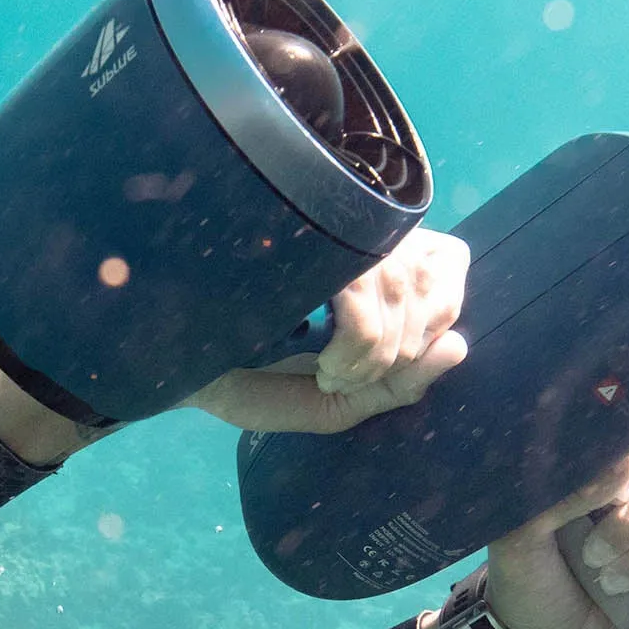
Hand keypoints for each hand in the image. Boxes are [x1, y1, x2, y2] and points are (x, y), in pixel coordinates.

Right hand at [184, 228, 469, 433]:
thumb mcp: (334, 400)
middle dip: (404, 350)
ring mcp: (316, 228)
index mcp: (358, 258)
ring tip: (328, 376)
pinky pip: (366, 292)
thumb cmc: (244, 375)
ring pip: (402, 285)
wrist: (168, 368)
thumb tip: (461, 347)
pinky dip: (358, 344)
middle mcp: (341, 232)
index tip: (389, 364)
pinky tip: (321, 365)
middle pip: (430, 277)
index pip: (445, 263)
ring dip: (377, 354)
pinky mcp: (292, 237)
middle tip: (347, 381)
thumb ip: (397, 385)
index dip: (437, 312)